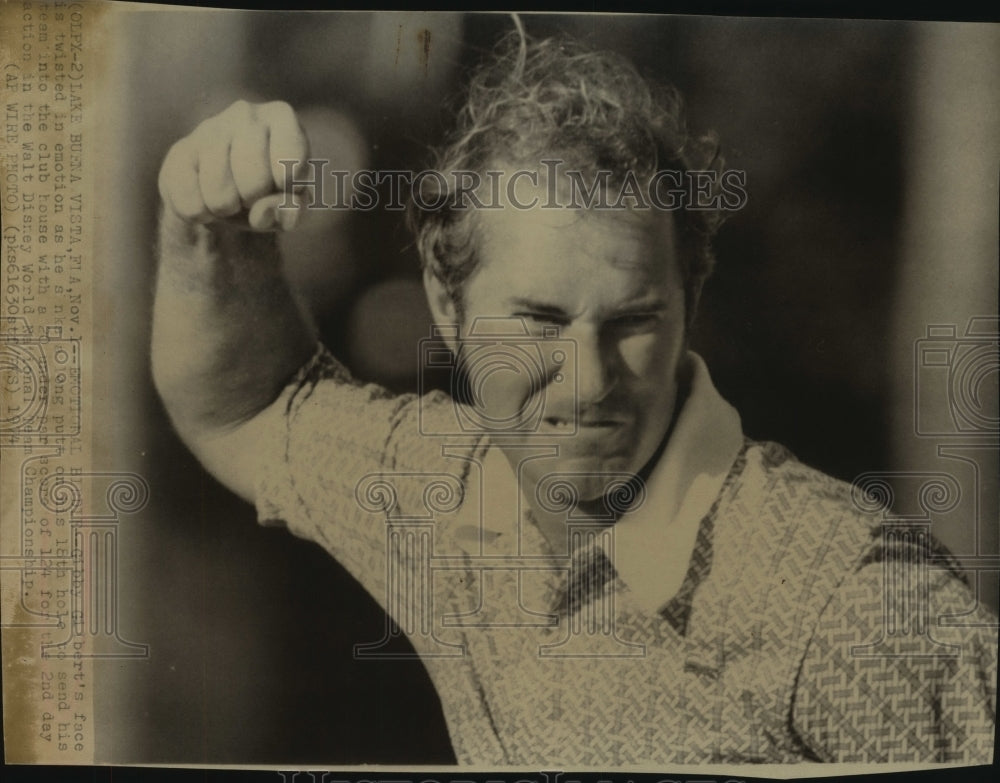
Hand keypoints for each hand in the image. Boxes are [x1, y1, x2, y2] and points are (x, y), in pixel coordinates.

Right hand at [158, 100, 309, 231]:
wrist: (224, 192)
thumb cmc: (269, 191)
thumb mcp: (291, 205)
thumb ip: (291, 212)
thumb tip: (263, 211)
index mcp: (282, 118)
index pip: (291, 165)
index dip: (288, 190)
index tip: (284, 186)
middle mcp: (245, 113)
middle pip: (255, 182)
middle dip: (255, 201)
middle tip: (252, 193)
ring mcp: (208, 129)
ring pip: (220, 195)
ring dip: (227, 209)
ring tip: (231, 195)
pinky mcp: (179, 152)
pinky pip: (191, 204)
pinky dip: (202, 215)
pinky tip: (206, 199)